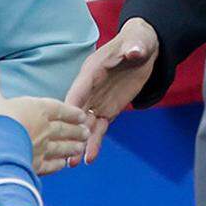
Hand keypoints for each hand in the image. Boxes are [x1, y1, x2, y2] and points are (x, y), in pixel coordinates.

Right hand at [0, 55, 90, 174]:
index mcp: (38, 110)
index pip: (59, 109)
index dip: (70, 111)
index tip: (81, 114)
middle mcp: (45, 129)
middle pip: (64, 129)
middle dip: (76, 130)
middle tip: (86, 131)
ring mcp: (42, 148)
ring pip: (62, 147)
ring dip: (72, 147)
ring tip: (80, 147)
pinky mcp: (36, 166)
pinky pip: (51, 165)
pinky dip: (58, 165)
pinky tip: (62, 165)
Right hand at [64, 18, 159, 165]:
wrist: (143, 49)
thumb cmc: (137, 42)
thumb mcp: (137, 42)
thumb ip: (134, 47)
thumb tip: (134, 51)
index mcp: (92, 71)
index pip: (79, 90)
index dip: (71, 106)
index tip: (62, 124)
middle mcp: (91, 88)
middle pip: (77, 112)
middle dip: (71, 132)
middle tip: (65, 152)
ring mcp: (98, 100)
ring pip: (86, 124)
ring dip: (80, 142)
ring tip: (72, 163)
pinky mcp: (108, 109)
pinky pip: (100, 127)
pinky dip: (95, 141)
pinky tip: (89, 158)